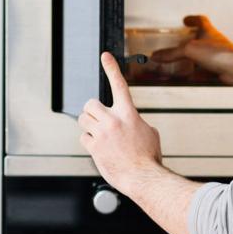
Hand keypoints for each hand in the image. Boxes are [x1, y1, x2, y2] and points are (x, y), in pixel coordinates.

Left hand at [78, 53, 162, 193]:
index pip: (119, 85)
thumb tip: (129, 123)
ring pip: (83, 120)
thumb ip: (135, 122)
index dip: (111, 68)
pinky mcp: (94, 147)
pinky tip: (100, 149)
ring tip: (99, 135)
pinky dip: (89, 142)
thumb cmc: (148, 158)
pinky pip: (83, 138)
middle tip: (99, 121)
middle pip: (90, 104)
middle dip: (92, 111)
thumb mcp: (149, 133)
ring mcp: (102, 133)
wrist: (143, 177)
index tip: (105, 56)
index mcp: (129, 114)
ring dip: (88, 126)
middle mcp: (113, 120)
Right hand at [151, 15, 232, 79]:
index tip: (186, 19)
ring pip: (206, 55)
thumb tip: (158, 55)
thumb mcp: (189, 50)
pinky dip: (199, 73)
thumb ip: (172, 53)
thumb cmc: (219, 54)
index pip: (201, 20)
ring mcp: (219, 55)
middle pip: (204, 37)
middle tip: (184, 42)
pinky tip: (193, 77)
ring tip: (185, 62)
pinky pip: (208, 69)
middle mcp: (215, 42)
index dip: (193, 19)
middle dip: (194, 40)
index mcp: (209, 32)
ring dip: (196, 58)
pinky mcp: (221, 68)